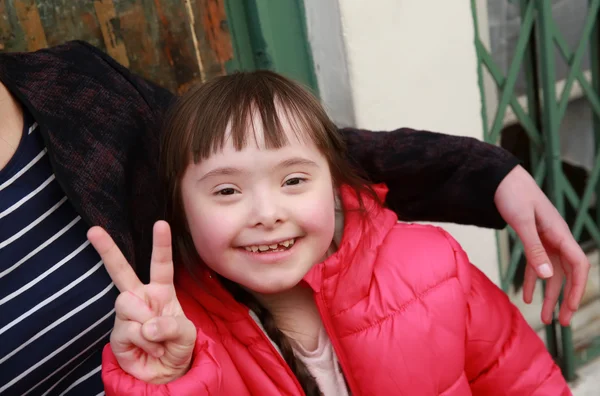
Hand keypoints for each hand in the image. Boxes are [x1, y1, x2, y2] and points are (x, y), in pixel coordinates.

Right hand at [88, 221, 195, 383]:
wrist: (164, 374)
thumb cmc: (177, 347)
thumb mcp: (186, 335)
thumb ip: (172, 327)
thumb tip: (146, 324)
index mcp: (161, 291)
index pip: (161, 265)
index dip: (161, 245)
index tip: (161, 223)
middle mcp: (141, 298)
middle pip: (121, 271)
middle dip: (106, 250)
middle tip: (93, 230)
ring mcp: (126, 314)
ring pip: (127, 302)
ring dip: (147, 323)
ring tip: (157, 338)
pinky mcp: (117, 332)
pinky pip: (129, 329)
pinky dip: (145, 341)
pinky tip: (150, 348)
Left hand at [495, 165, 589, 325]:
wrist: (501, 178)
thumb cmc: (513, 195)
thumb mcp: (522, 221)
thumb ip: (534, 248)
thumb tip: (548, 275)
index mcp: (559, 232)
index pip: (578, 265)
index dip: (577, 287)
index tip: (570, 307)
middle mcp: (556, 238)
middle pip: (566, 273)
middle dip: (564, 298)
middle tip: (559, 322)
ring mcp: (545, 239)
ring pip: (551, 272)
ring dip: (549, 294)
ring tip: (545, 317)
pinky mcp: (532, 239)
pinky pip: (536, 264)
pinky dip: (532, 281)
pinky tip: (527, 297)